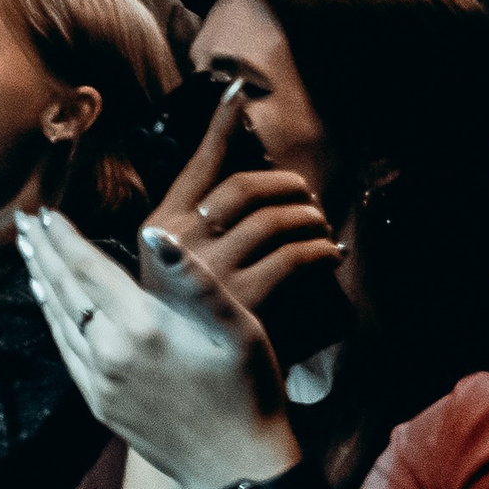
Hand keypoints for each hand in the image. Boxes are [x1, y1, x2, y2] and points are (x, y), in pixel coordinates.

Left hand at [14, 209, 298, 488]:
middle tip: (23, 222)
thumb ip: (192, 277)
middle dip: (42, 252)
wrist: (235, 469)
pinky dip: (53, 321)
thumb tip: (153, 232)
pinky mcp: (99, 405)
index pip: (88, 268)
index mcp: (143, 326)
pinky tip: (50, 305)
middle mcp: (110, 353)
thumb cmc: (248, 392)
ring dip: (42, 283)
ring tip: (30, 253)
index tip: (44, 211)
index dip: (64, 237)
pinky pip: (65, 352)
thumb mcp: (237, 328)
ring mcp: (100, 383)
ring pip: (59, 322)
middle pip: (63, 291)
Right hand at [141, 85, 340, 316]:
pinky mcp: (245, 302)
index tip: (236, 92)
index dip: (217, 126)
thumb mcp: (181, 269)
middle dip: (288, 186)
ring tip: (322, 229)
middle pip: (247, 188)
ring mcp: (210, 275)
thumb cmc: (196, 325)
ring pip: (276, 220)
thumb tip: (239, 173)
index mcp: (159, 230)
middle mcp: (179, 247)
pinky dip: (321, 253)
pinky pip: (296, 259)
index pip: (196, 165)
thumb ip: (200, 223)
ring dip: (311, 219)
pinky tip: (329, 258)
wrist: (200, 396)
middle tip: (308, 199)